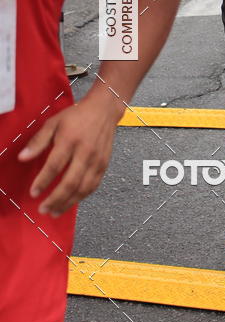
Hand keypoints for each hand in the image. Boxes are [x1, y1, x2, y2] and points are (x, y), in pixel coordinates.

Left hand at [18, 98, 120, 216]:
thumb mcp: (53, 123)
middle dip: (55, 199)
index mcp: (70, 140)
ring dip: (68, 203)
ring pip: (83, 188)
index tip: (33, 192)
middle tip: (43, 209)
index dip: (43, 181)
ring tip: (55, 211)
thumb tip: (23, 157)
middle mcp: (85, 152)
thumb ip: (38, 141)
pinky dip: (82, 197)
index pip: (55, 165)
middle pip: (70, 182)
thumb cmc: (77, 116)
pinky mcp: (104, 164)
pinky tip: (71, 202)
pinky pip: (93, 186)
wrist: (103, 110)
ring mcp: (97, 160)